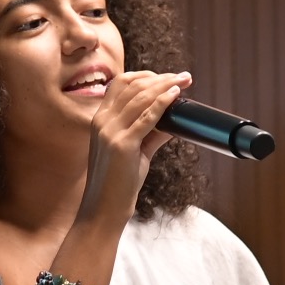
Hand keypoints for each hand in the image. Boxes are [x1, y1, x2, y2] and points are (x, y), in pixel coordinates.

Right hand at [77, 69, 192, 226]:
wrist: (103, 209)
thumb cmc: (119, 183)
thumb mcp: (136, 152)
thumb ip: (151, 134)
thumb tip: (173, 122)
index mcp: (100, 119)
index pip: (120, 85)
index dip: (144, 76)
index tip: (167, 77)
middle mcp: (102, 121)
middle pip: (132, 86)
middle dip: (160, 77)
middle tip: (184, 75)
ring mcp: (110, 131)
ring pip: (140, 97)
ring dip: (165, 85)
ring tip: (184, 81)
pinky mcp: (122, 144)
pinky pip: (146, 118)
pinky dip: (162, 103)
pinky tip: (175, 96)